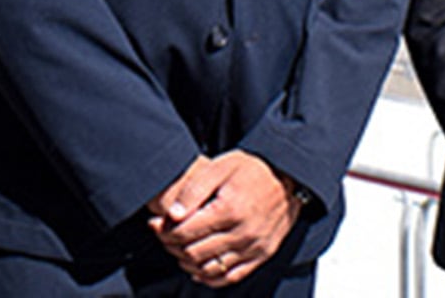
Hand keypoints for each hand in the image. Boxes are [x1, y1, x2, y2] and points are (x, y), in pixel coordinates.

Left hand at [148, 152, 303, 287]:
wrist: (289, 177)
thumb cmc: (253, 169)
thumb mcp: (220, 166)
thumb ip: (194, 190)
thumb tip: (173, 215)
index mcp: (230, 210)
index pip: (185, 233)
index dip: (164, 231)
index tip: (155, 224)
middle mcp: (243, 233)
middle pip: (194, 253)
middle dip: (172, 246)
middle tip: (163, 235)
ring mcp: (254, 247)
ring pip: (209, 269)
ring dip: (187, 263)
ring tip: (178, 248)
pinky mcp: (262, 255)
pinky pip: (230, 277)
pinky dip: (210, 277)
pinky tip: (198, 268)